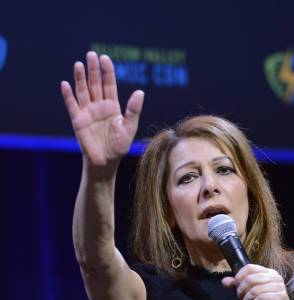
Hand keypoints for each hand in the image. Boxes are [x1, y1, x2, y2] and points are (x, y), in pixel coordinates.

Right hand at [61, 51, 143, 166]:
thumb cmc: (119, 146)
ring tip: (79, 64)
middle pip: (95, 83)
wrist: (105, 162)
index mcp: (112, 106)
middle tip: (91, 54)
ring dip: (80, 78)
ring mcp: (87, 112)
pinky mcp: (77, 120)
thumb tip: (140, 92)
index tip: (105, 58)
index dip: (107, 71)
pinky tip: (65, 84)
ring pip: (83, 91)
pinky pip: (72, 105)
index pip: (109, 84)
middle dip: (93, 69)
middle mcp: (99, 106)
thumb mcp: (129, 128)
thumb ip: (133, 110)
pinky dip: (68, 95)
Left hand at [221, 264, 293, 299]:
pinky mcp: (281, 297)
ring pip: (254, 290)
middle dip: (241, 292)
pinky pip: (261, 298)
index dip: (239, 278)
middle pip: (250, 279)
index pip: (249, 268)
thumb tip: (224, 281)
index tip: (236, 289)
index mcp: (268, 272)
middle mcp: (275, 277)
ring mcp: (279, 286)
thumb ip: (238, 286)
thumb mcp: (251, 294)